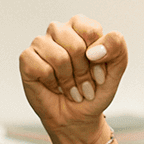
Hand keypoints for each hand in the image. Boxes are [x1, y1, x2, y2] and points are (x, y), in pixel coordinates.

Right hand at [20, 15, 126, 143]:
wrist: (78, 117)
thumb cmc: (95, 90)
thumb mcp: (116, 70)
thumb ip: (117, 48)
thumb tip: (93, 50)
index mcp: (80, 26)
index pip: (92, 30)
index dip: (98, 58)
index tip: (99, 74)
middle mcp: (59, 30)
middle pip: (76, 46)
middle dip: (83, 73)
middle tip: (84, 85)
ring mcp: (41, 43)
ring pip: (59, 58)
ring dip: (69, 81)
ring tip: (71, 89)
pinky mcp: (27, 58)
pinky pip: (42, 69)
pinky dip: (53, 84)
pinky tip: (55, 86)